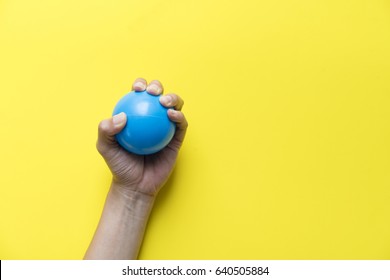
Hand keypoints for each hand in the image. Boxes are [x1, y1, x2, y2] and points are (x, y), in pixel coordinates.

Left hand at [96, 78, 187, 195]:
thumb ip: (106, 130)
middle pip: (158, 95)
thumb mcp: (105, 147)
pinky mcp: (177, 138)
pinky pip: (181, 124)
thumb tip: (121, 116)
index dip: (140, 85)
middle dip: (157, 86)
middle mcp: (152, 118)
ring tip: (165, 102)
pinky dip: (179, 116)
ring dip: (173, 98)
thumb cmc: (120, 165)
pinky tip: (172, 115)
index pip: (139, 95)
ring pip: (174, 105)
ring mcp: (166, 127)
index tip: (137, 88)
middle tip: (152, 93)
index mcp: (136, 115)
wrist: (135, 185)